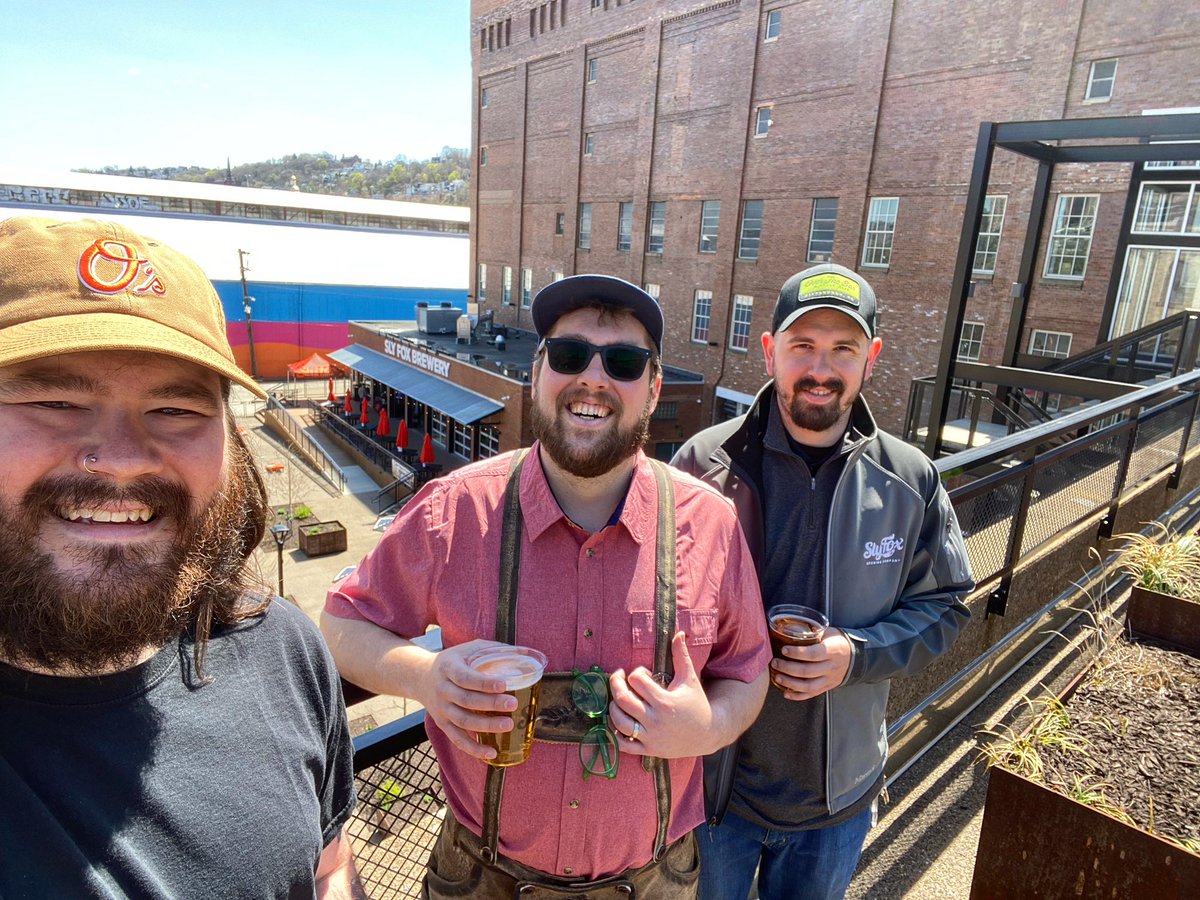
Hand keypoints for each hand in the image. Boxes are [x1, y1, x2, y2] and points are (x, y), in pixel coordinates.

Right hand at [415, 638, 518, 761]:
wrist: (419, 677)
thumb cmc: (453, 661)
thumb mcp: (467, 649)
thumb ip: (493, 649)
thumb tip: (525, 652)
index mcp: (448, 668)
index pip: (465, 677)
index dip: (484, 683)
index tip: (504, 685)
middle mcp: (442, 690)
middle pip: (466, 700)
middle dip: (490, 704)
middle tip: (513, 704)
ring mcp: (441, 709)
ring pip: (463, 721)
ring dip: (486, 726)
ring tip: (508, 725)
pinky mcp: (442, 724)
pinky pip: (457, 739)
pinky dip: (474, 748)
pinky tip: (492, 752)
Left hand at [608, 631, 716, 757]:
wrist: (708, 733)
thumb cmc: (697, 703)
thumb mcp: (690, 678)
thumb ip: (681, 655)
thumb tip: (679, 632)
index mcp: (665, 701)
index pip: (637, 681)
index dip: (635, 673)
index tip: (642, 674)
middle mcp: (655, 720)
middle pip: (623, 699)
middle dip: (615, 684)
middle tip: (617, 678)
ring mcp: (651, 737)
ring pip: (619, 722)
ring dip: (613, 708)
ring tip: (617, 701)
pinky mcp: (649, 750)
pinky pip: (623, 745)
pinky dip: (615, 735)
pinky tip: (618, 722)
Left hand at [772, 628, 851, 700]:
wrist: (856, 656)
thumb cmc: (837, 642)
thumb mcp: (828, 632)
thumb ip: (812, 632)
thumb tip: (790, 628)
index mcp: (832, 651)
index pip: (813, 654)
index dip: (797, 653)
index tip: (784, 649)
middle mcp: (832, 667)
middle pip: (808, 671)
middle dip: (788, 668)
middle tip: (775, 662)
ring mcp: (830, 679)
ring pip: (809, 686)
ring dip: (790, 683)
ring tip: (777, 677)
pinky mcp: (827, 687)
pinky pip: (812, 694)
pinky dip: (798, 696)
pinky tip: (786, 693)